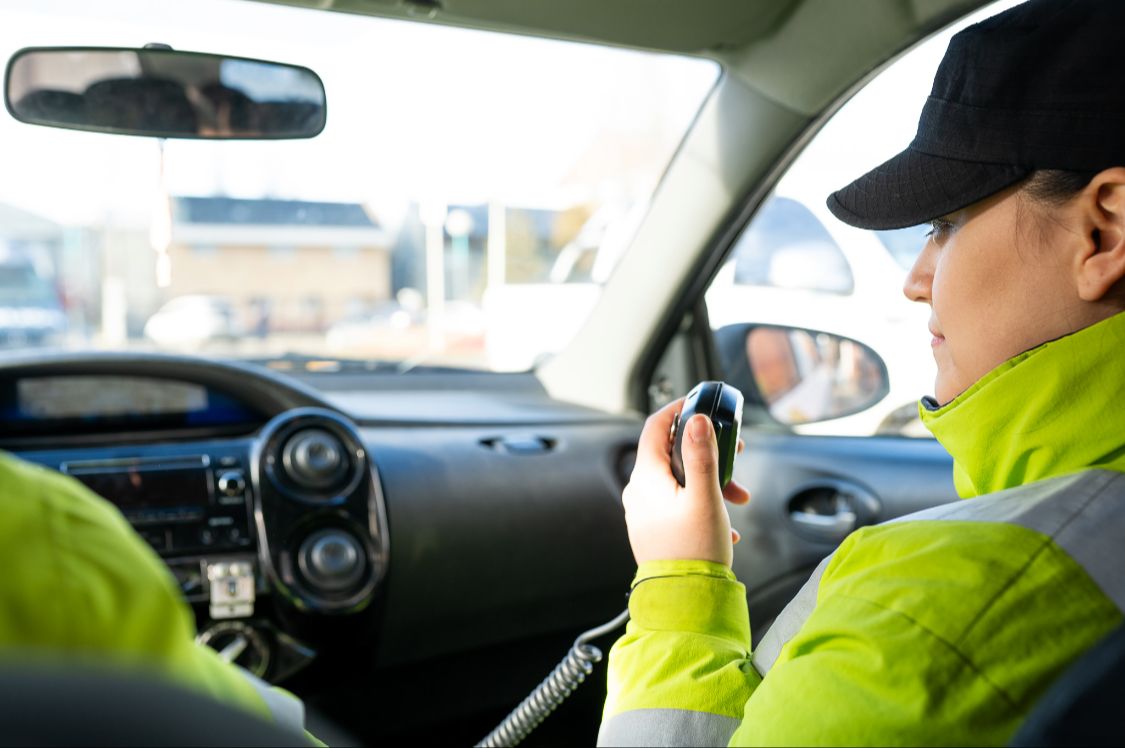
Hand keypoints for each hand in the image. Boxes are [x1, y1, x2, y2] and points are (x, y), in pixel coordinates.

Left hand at [622, 398, 750, 567]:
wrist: (684, 600)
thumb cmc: (694, 552)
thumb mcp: (705, 497)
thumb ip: (701, 455)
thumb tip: (696, 420)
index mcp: (646, 478)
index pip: (654, 427)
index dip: (677, 410)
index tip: (698, 404)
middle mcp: (638, 491)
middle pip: (671, 454)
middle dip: (706, 453)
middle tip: (735, 456)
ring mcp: (643, 511)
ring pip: (678, 480)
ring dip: (710, 482)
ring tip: (737, 500)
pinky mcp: (653, 529)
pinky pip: (677, 503)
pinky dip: (701, 503)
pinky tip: (724, 524)